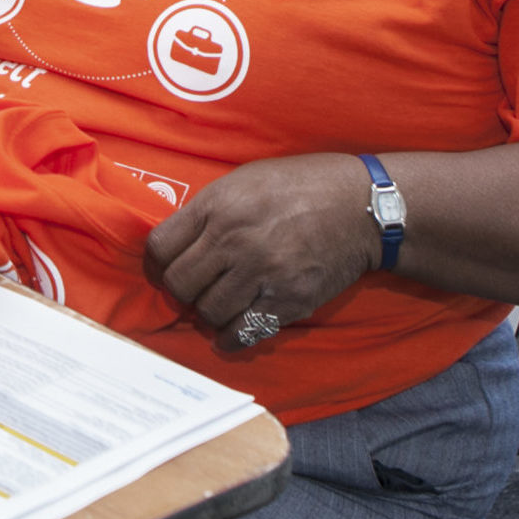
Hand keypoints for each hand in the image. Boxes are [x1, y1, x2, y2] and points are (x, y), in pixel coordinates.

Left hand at [143, 153, 380, 350]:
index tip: (164, 268)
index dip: (156, 263)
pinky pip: (243, 332)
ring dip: (207, 313)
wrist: (362, 206)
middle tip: (192, 289)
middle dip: (180, 290)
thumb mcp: (244, 180)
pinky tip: (229, 332)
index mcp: (219, 206)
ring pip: (207, 312)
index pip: (160, 247)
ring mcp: (262, 273)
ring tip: (216, 305)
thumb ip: (208, 210)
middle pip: (179, 284)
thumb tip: (177, 243)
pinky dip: (229, 338)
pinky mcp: (288, 300)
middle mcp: (235, 240)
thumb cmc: (301, 185)